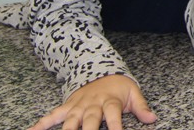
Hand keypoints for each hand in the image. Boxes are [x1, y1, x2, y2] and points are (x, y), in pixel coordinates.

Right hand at [27, 74, 155, 129]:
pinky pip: (52, 116)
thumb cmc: (118, 86)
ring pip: (69, 122)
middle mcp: (92, 105)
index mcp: (109, 102)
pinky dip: (40, 124)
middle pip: (88, 122)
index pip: (113, 117)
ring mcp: (77, 107)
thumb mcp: (133, 92)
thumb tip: (152, 119)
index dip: (116, 128)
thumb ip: (141, 107)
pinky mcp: (67, 107)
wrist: (100, 70)